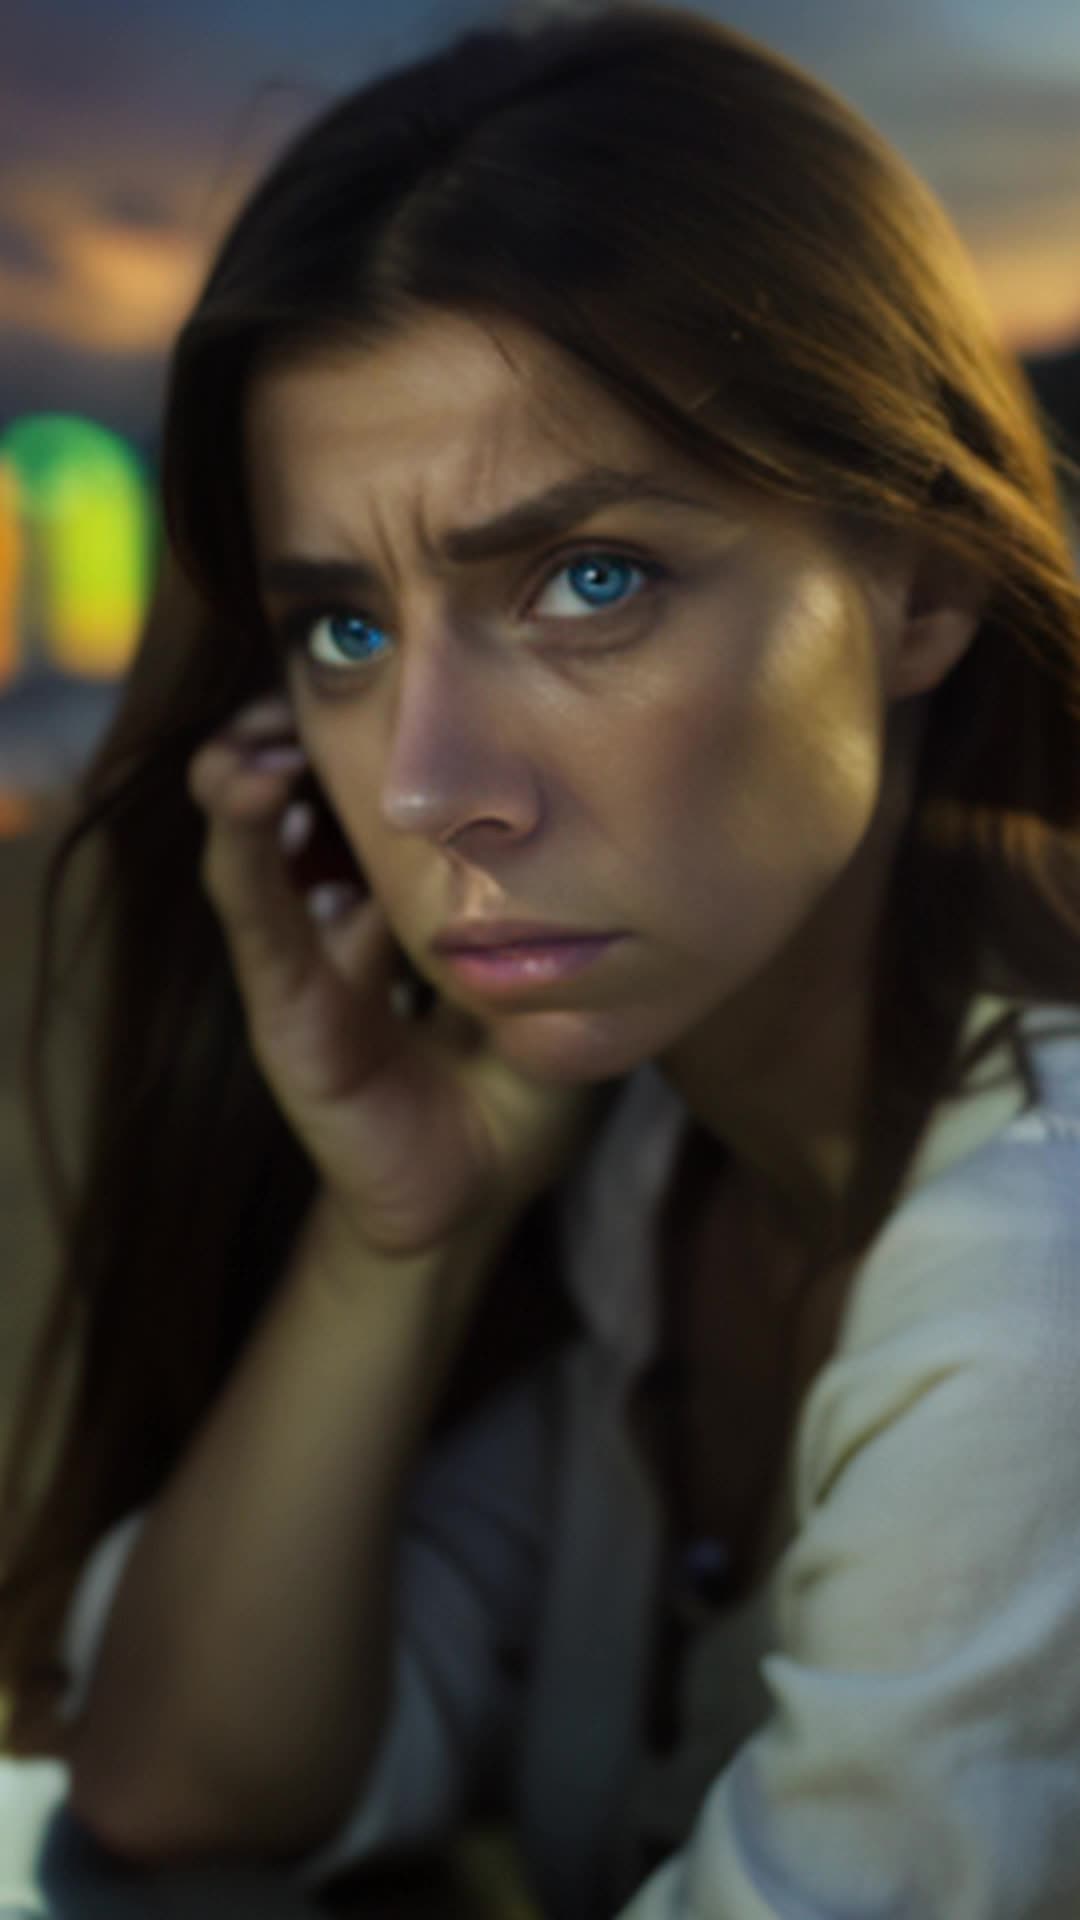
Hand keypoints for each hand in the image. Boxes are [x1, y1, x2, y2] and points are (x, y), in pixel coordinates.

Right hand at [187, 693, 606, 1255]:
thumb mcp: (554, 956)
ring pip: (255, 833)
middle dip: (297, 722)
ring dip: (250, 761)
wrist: (484, 1183)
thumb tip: (637, 788)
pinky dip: (245, 843)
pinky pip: (257, 915)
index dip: (363, 719)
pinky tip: (251, 783)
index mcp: (403, 892)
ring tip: (272, 713)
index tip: (394, 658)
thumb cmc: (525, 1069)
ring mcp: (307, 955)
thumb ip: (569, 885)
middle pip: (303, 790)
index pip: (366, 783)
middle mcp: (344, 907)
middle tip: (325, 661)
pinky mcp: (286, 1008)